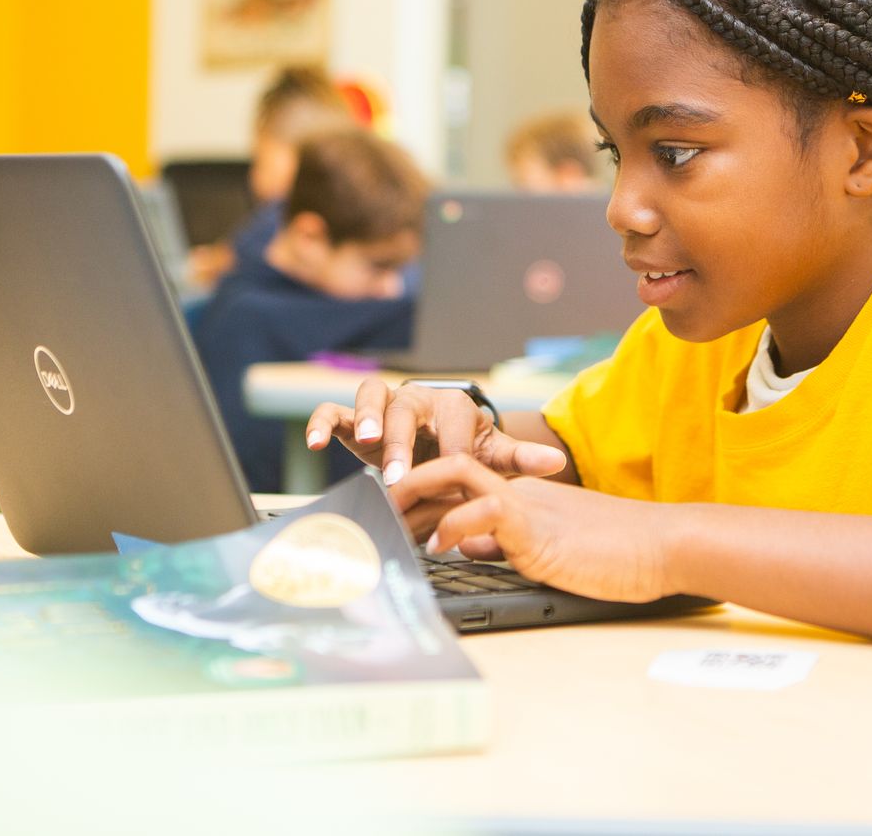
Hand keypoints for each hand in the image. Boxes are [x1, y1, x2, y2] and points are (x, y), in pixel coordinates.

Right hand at [305, 377, 567, 485]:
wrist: (437, 445)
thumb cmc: (464, 450)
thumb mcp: (492, 456)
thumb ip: (520, 460)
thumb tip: (557, 462)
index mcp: (452, 407)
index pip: (452, 424)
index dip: (451, 450)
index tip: (452, 477)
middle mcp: (415, 400)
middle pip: (407, 407)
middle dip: (404, 440)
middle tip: (401, 472)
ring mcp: (383, 407)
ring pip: (370, 395)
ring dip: (367, 415)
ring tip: (366, 441)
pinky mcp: (353, 421)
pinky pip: (332, 412)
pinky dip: (321, 421)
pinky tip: (314, 443)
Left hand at [391, 456, 675, 603]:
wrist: (664, 545)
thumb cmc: (618, 555)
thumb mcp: (549, 552)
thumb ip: (505, 544)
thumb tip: (467, 549)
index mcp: (521, 497)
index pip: (459, 486)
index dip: (420, 499)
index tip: (392, 518)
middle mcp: (518, 491)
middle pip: (447, 471)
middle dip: (404, 487)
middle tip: (370, 511)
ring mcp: (525, 504)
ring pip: (455, 475)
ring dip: (415, 492)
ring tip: (387, 516)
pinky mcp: (535, 524)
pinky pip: (482, 510)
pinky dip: (453, 525)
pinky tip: (437, 546)